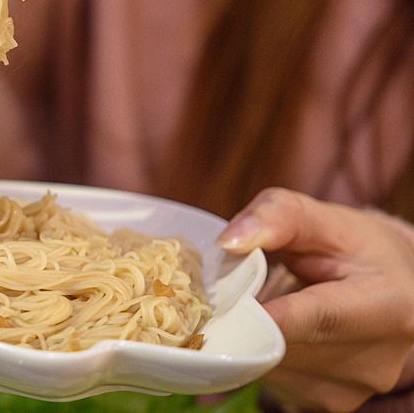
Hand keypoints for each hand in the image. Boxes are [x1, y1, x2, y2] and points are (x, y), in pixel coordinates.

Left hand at [219, 188, 413, 411]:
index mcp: (388, 307)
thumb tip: (229, 243)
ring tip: (260, 306)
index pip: (316, 318)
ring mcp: (353, 390)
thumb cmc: (351, 247)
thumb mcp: (321, 218)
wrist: (389, 287)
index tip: (221, 301)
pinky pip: (271, 381)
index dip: (263, 311)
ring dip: (249, 337)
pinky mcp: (327, 403)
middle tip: (231, 289)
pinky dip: (258, 354)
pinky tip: (268, 330)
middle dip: (246, 317)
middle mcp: (377, 360)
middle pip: (283, 346)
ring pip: (269, 366)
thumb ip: (276, 216)